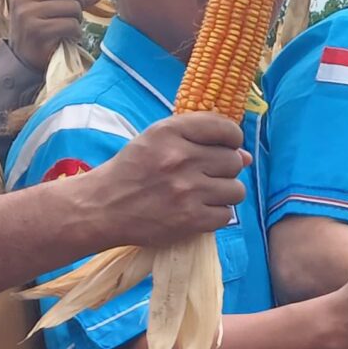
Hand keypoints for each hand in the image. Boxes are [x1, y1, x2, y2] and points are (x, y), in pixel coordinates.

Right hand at [7, 0, 100, 72]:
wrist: (24, 60)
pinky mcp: (36, 30)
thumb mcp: (54, 8)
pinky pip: (71, 24)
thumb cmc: (41, 29)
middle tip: (71, 14)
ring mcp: (27, 13)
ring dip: (77, 19)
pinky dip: (75, 33)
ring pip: (73, 6)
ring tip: (67, 28)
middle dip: (78, 0)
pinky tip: (67, 38)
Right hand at [84, 112, 247, 242]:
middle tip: (204, 176)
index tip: (224, 147)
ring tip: (202, 194)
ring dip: (224, 193)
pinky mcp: (190, 219)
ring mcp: (187, 191)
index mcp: (170, 132)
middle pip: (234, 161)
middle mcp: (181, 158)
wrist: (102, 208)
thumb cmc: (131, 170)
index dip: (232, 139)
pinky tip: (198, 211)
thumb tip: (245, 155)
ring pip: (236, 189)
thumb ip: (198, 139)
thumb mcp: (156, 140)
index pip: (226, 128)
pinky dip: (216, 215)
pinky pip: (227, 215)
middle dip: (224, 168)